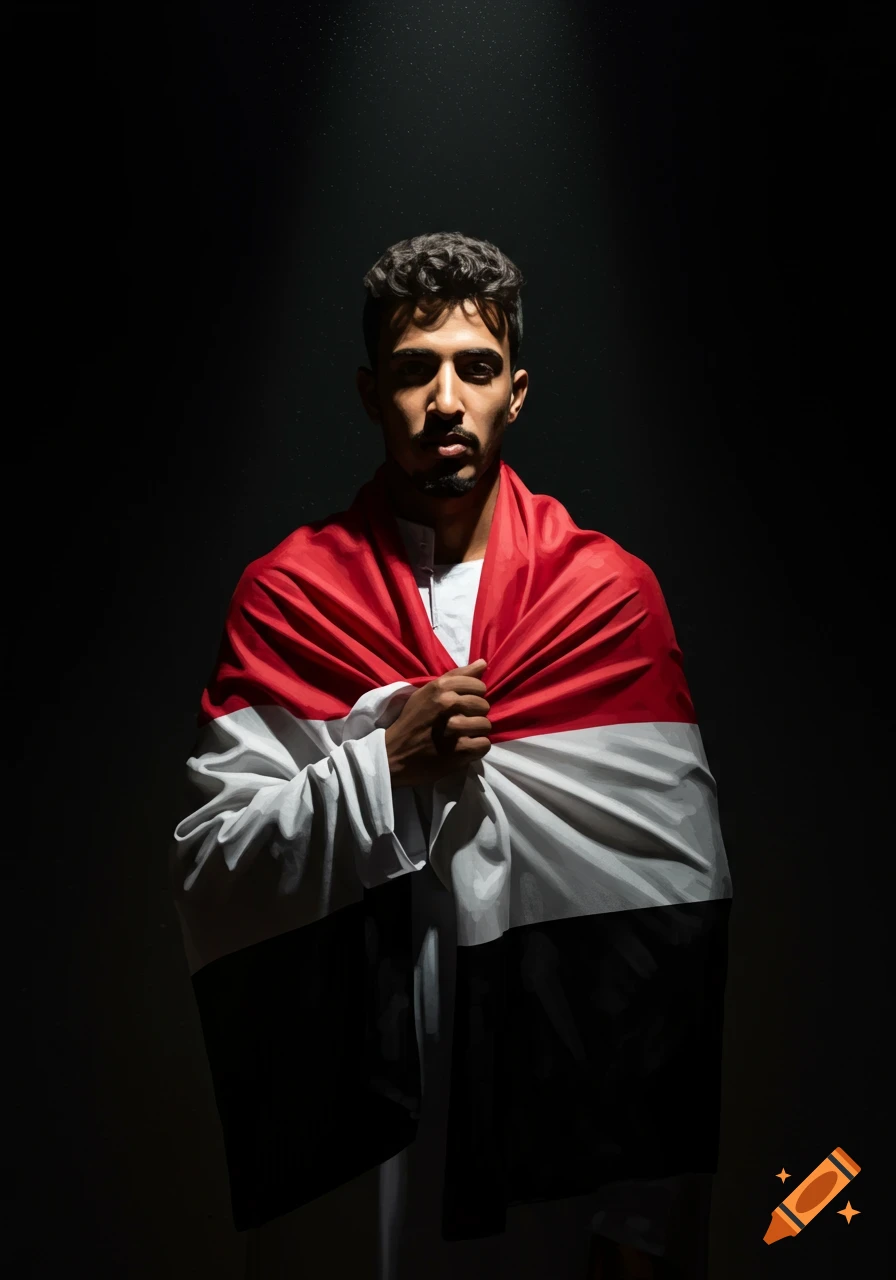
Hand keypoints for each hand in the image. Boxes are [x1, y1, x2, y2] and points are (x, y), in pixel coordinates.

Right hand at [384, 658, 491, 787]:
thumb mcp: (428, 692)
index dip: (474, 695)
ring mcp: (455, 728)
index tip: (464, 704)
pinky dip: (476, 748)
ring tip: (463, 735)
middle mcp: (448, 704)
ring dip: (476, 732)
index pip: (478, 685)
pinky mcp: (459, 750)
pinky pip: (484, 744)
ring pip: (486, 725)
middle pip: (483, 705)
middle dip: (475, 714)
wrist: (394, 753)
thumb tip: (483, 663)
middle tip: (462, 721)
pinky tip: (464, 747)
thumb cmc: (412, 720)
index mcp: (440, 688)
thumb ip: (456, 676)